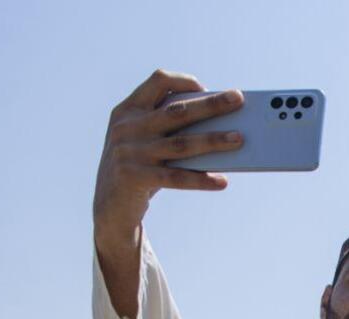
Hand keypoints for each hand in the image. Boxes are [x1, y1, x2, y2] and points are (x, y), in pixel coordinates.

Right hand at [93, 70, 243, 314]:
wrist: (109, 207)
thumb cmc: (139, 167)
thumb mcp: (143, 141)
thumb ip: (168, 129)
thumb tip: (220, 126)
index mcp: (127, 110)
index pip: (156, 82)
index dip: (183, 82)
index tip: (206, 88)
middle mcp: (127, 128)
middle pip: (176, 111)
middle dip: (210, 104)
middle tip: (238, 99)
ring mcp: (129, 153)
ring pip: (181, 144)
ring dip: (213, 140)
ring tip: (239, 139)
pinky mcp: (135, 178)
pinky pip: (176, 178)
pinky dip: (201, 179)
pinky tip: (222, 182)